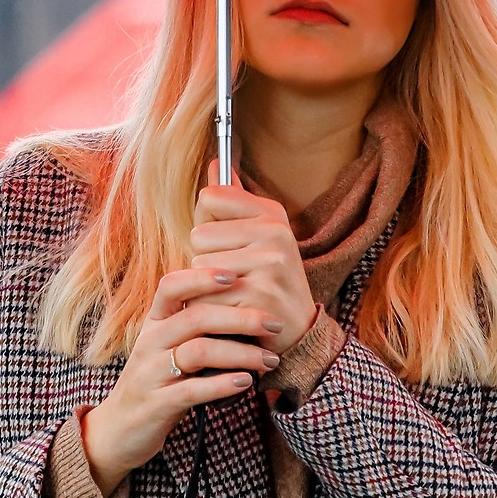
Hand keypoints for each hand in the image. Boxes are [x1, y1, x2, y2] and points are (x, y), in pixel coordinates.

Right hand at [78, 268, 285, 495]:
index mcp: (154, 323)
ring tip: (269, 360)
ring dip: (241, 353)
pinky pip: (192, 390)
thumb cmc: (158, 381)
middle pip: (196, 316)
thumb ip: (196, 325)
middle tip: (274, 324)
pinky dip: (222, 384)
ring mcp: (150, 374)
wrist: (119, 429)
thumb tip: (246, 301)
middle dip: (241, 318)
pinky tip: (246, 382)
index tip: (237, 274)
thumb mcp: (169, 346)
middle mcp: (149, 342)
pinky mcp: (157, 405)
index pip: (172, 285)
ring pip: (198, 351)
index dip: (202, 276)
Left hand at [190, 174, 316, 353]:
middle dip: (206, 261)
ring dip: (207, 289)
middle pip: (199, 235)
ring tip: (235, 296)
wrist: (298, 334)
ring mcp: (270, 263)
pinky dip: (212, 310)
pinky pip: (207, 296)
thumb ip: (232, 202)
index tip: (227, 242)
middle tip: (235, 277)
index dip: (207, 225)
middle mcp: (275, 232)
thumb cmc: (266, 281)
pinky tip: (234, 313)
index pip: (209, 198)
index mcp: (271, 213)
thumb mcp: (256, 237)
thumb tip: (214, 163)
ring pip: (199, 267)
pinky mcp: (260, 294)